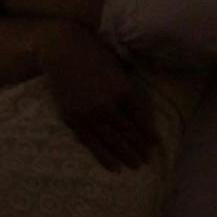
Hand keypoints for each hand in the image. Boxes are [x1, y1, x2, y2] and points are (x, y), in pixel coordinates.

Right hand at [43, 20, 158, 170]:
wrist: (62, 50)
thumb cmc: (94, 55)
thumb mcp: (119, 70)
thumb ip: (130, 91)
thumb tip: (142, 116)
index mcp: (124, 90)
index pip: (141, 119)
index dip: (148, 134)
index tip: (154, 146)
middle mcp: (108, 104)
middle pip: (128, 133)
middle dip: (138, 149)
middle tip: (146, 161)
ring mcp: (90, 113)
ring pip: (112, 141)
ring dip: (125, 155)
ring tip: (134, 166)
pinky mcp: (73, 119)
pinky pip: (91, 143)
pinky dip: (104, 156)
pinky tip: (114, 166)